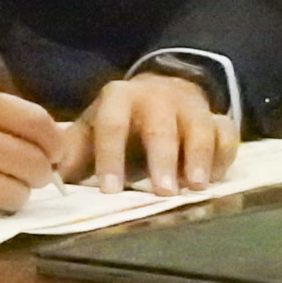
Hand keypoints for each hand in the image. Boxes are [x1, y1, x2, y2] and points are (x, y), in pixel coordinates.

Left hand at [62, 75, 235, 194]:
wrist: (160, 90)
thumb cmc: (120, 119)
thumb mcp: (93, 126)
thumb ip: (76, 149)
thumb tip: (54, 175)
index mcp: (119, 97)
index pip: (111, 126)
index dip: (110, 157)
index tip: (111, 189)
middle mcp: (156, 97)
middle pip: (160, 128)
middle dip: (162, 160)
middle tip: (164, 192)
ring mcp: (190, 106)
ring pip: (199, 128)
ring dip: (198, 158)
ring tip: (195, 186)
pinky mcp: (217, 116)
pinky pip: (227, 133)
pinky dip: (224, 155)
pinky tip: (216, 178)